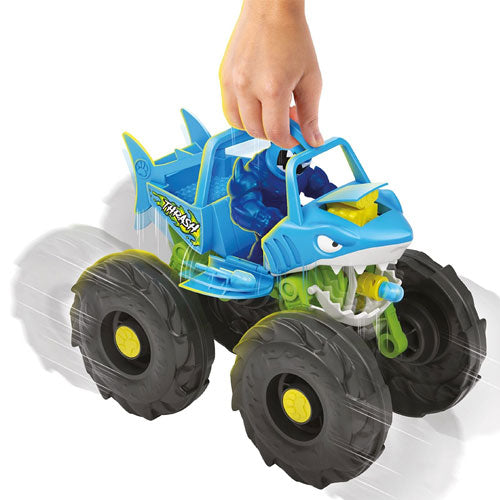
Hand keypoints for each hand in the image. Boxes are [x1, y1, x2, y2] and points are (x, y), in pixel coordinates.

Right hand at [219, 0, 322, 148]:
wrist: (270, 9)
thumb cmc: (293, 38)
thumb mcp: (311, 79)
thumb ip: (311, 114)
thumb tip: (313, 141)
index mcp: (272, 88)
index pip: (275, 133)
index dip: (288, 142)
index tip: (295, 139)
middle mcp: (247, 87)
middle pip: (256, 131)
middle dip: (273, 133)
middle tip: (288, 119)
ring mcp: (231, 82)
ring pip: (239, 124)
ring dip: (256, 125)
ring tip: (271, 110)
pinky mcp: (224, 77)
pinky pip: (229, 109)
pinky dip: (243, 114)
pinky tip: (258, 101)